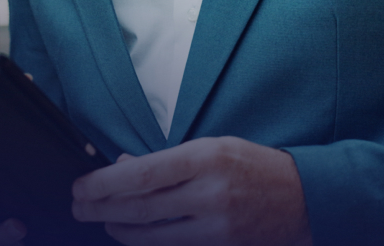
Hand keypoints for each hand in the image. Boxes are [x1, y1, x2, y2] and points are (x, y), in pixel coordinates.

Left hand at [71, 136, 311, 245]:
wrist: (305, 197)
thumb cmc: (254, 165)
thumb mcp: (211, 146)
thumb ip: (166, 158)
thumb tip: (122, 167)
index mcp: (205, 158)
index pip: (142, 174)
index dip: (104, 184)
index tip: (81, 185)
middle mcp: (210, 193)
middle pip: (140, 208)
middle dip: (101, 209)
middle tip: (78, 206)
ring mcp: (217, 225)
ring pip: (152, 235)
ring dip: (117, 229)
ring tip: (99, 219)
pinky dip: (145, 242)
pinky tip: (128, 235)